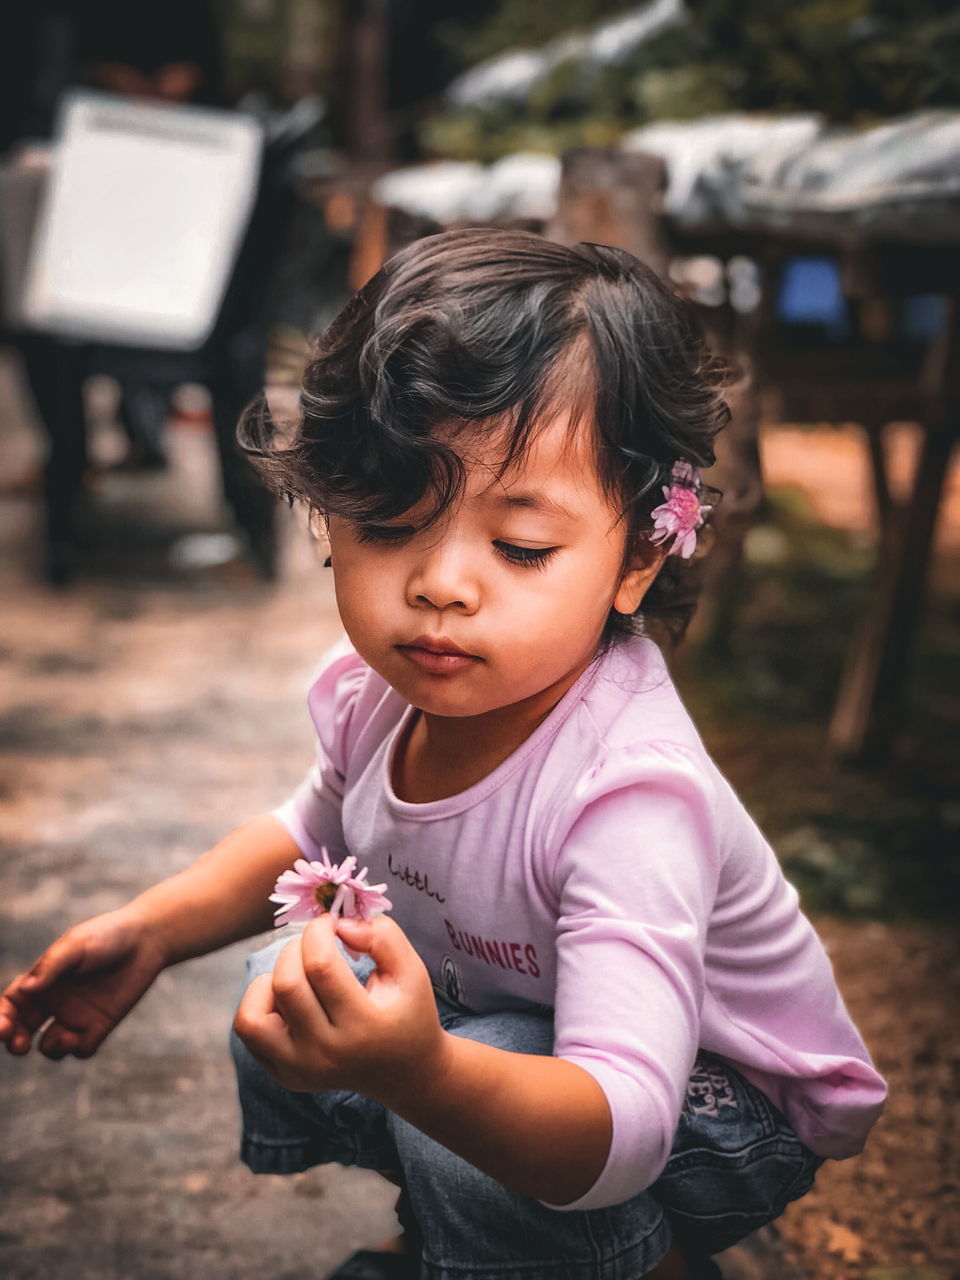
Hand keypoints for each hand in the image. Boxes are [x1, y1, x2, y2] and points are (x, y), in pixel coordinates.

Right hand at [0, 909, 166, 1058]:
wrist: (147, 939)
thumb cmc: (108, 935)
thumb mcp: (76, 945)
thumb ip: (52, 966)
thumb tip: (25, 990)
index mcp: (43, 979)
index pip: (11, 1004)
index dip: (0, 1019)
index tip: (2, 1028)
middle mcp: (55, 1000)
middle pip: (22, 1029)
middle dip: (14, 1041)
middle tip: (18, 1045)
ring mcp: (77, 1014)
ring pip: (50, 1045)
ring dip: (50, 1048)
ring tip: (63, 1037)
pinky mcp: (100, 1025)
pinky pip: (81, 1049)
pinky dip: (76, 1049)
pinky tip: (81, 1037)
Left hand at [233, 914, 447, 1102]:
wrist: (403, 1071)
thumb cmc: (408, 1012)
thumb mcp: (411, 970)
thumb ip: (382, 936)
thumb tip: (338, 925)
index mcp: (363, 1027)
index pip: (320, 966)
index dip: (319, 931)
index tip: (331, 923)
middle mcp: (326, 1054)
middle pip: (286, 984)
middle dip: (298, 947)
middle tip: (318, 944)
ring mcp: (299, 1069)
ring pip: (253, 1014)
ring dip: (272, 978)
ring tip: (301, 974)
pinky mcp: (284, 1074)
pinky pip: (249, 1028)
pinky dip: (260, 1002)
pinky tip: (289, 998)